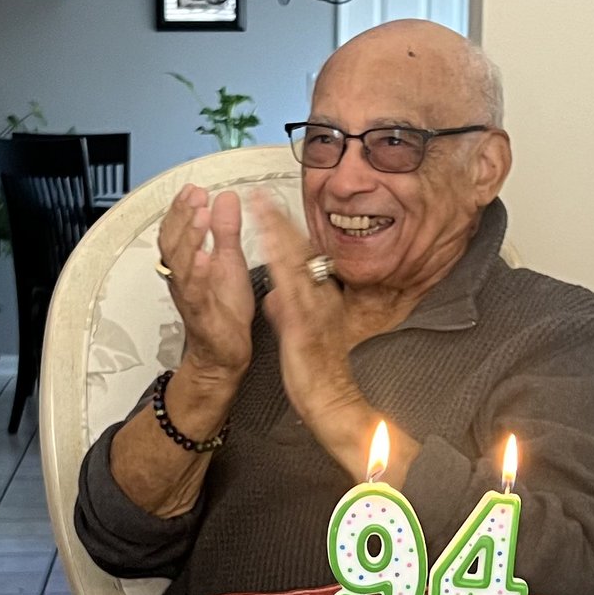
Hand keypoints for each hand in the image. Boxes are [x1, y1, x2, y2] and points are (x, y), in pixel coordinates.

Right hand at [157, 186, 254, 383]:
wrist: (225, 353)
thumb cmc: (224, 312)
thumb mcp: (229, 261)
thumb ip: (226, 231)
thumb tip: (226, 200)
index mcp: (188, 263)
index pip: (177, 229)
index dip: (182, 207)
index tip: (193, 189)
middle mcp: (183, 277)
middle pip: (172, 240)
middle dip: (182, 215)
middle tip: (196, 196)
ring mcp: (189, 294)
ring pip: (180, 263)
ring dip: (190, 237)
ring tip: (200, 217)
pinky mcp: (200, 313)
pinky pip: (194, 292)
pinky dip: (198, 273)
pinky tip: (204, 258)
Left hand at [252, 191, 360, 426]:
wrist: (333, 400)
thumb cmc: (319, 372)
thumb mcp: (301, 332)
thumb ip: (288, 309)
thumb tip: (276, 293)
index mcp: (319, 299)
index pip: (303, 258)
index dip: (286, 231)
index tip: (270, 209)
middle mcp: (320, 298)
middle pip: (300, 251)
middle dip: (280, 221)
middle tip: (262, 195)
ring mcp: (313, 308)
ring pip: (295, 262)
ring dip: (277, 233)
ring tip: (260, 208)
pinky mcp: (304, 324)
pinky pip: (291, 288)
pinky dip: (278, 263)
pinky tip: (267, 247)